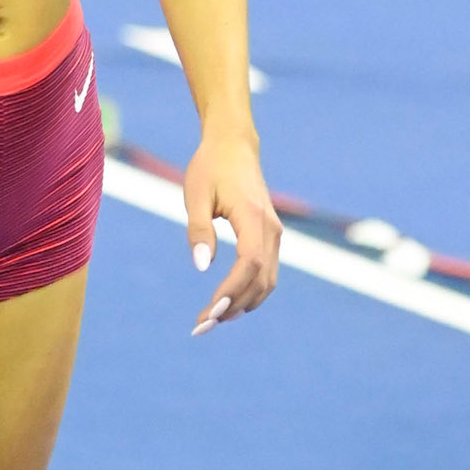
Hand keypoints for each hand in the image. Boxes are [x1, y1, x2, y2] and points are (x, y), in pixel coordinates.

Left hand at [183, 131, 281, 334]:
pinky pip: (267, 272)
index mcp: (252, 216)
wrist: (233, 145)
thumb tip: (200, 267)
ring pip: (268, 280)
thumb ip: (199, 230)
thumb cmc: (210, 167)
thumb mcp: (195, 194)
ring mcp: (274, 232)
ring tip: (213, 319)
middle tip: (202, 325)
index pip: (249, 264)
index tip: (209, 311)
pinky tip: (229, 302)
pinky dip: (251, 292)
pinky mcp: (270, 235)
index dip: (232, 291)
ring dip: (243, 304)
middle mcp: (270, 227)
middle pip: (261, 279)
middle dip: (233, 306)